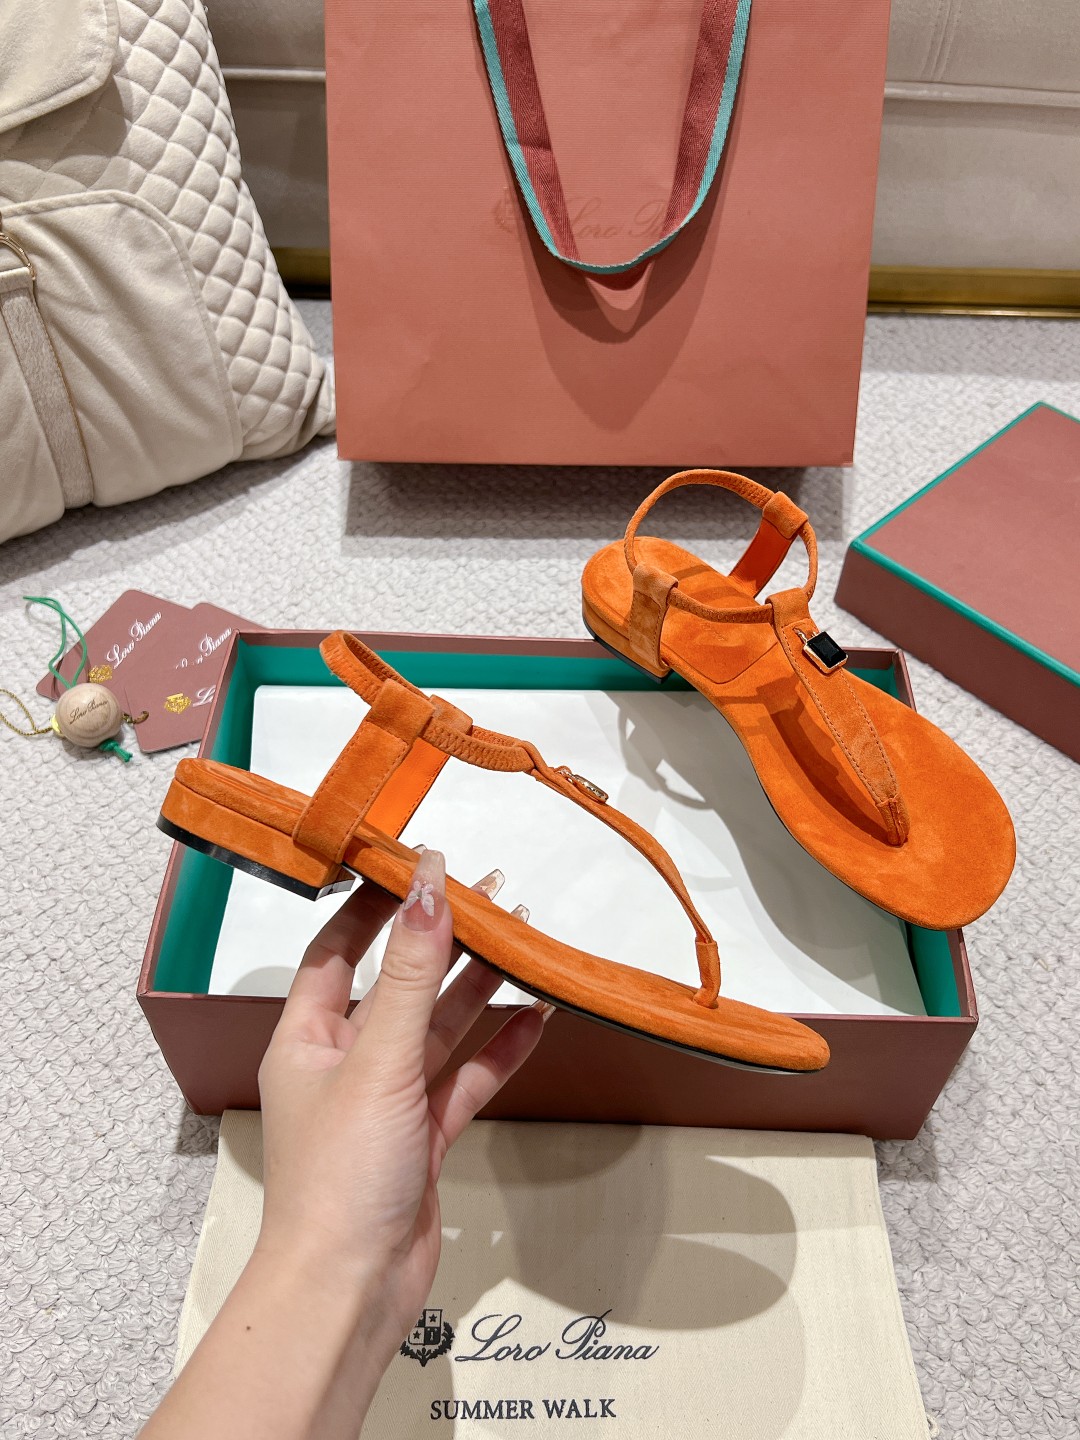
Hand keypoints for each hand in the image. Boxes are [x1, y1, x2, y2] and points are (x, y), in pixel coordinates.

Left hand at [255, 847, 546, 1361]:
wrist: (351, 1289)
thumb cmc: (342, 1174)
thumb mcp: (378, 1061)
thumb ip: (409, 974)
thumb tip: (428, 886)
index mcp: (308, 1037)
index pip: (338, 950)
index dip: (375, 906)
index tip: (419, 864)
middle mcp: (345, 1061)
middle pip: (398, 985)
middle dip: (443, 942)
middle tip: (495, 897)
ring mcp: (387, 1101)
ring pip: (438, 1030)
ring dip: (479, 990)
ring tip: (525, 943)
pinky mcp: (423, 1138)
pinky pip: (465, 1080)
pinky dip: (498, 1051)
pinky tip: (536, 1019)